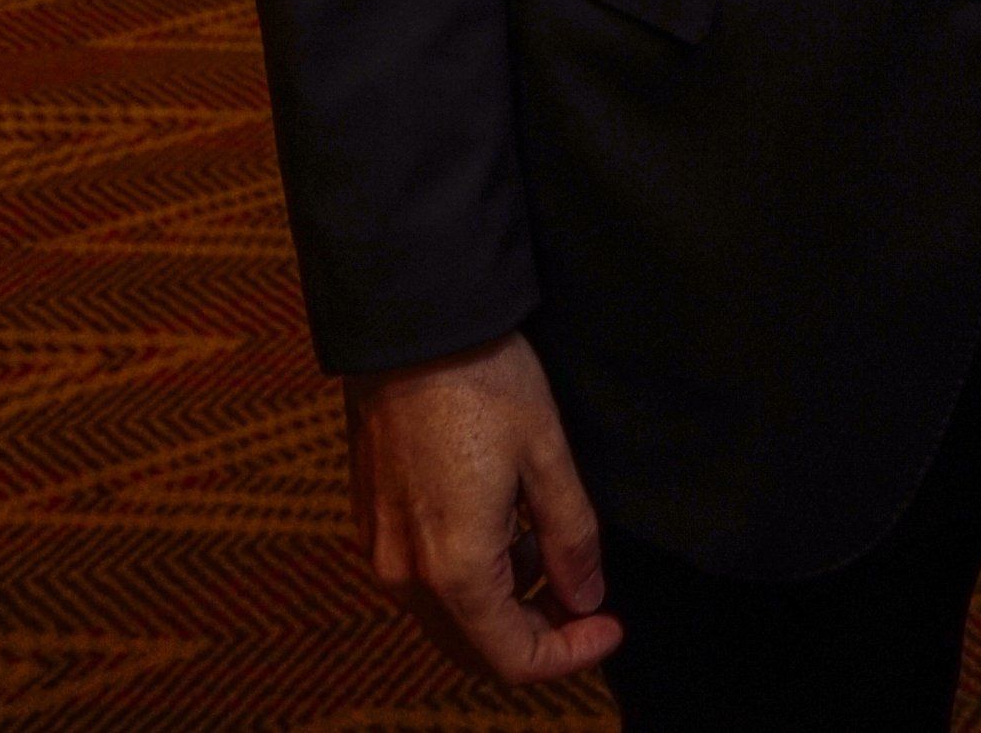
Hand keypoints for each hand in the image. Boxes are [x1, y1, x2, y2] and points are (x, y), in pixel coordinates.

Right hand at [346, 331, 621, 682]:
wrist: (410, 322)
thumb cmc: (481, 379)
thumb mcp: (546, 453)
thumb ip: (571, 537)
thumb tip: (586, 596)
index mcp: (455, 566)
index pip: (514, 658)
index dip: (570, 654)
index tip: (610, 624)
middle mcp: (406, 572)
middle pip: (475, 645)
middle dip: (536, 633)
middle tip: (585, 595)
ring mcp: (381, 546)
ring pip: (447, 612)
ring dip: (502, 601)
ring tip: (548, 543)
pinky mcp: (370, 516)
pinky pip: (421, 575)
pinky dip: (467, 572)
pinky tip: (502, 522)